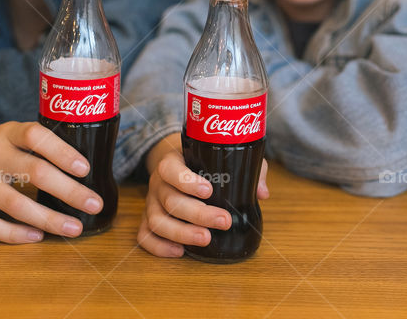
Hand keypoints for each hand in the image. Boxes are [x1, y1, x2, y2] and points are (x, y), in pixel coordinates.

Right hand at [0, 111, 102, 243]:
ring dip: (49, 219)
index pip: (36, 136)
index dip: (62, 151)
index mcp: (5, 133)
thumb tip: (81, 168)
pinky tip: (36, 237)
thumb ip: (33, 146)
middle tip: (94, 203)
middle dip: (69, 191)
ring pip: (16, 204)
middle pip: (34, 172)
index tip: (85, 168)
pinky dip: (15, 234)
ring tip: (74, 229)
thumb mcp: (3, 134)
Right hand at [136, 133, 268, 257]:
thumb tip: (262, 193)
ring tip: (206, 239)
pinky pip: (145, 236)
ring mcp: (151, 203)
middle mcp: (158, 183)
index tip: (209, 191)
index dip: (187, 181)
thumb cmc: (202, 161)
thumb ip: (245, 168)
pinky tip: (180, 251)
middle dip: (198, 214)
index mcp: (172, 163)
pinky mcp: (148, 220)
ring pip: (157, 221)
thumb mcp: (222, 155)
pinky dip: (159, 246)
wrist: (175, 161)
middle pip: (170, 200)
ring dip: (181, 232)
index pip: (170, 169)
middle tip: (224, 221)